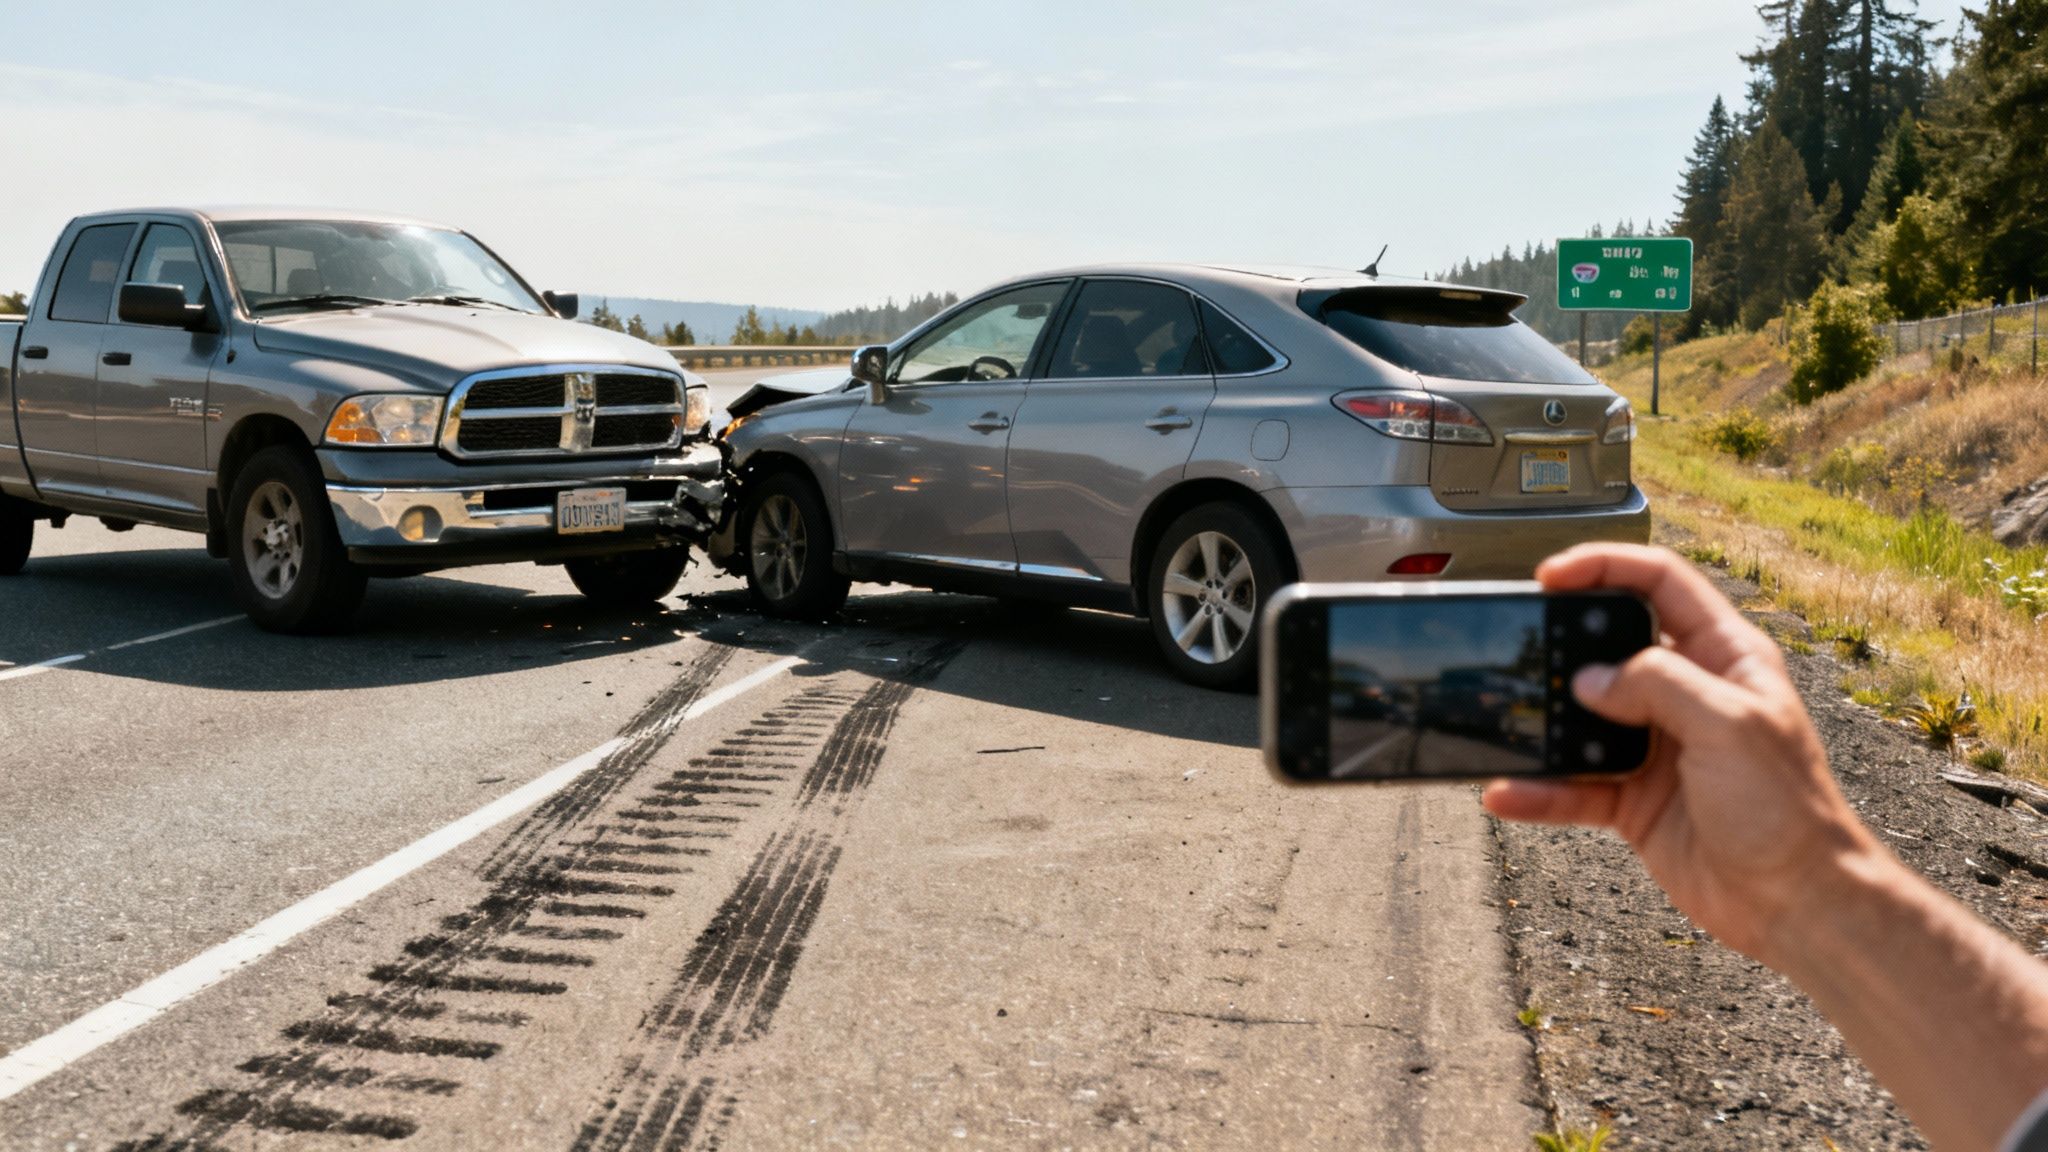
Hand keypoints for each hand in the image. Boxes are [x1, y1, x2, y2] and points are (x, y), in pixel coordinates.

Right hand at [1483, 544, 1884, 964]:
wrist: (1796, 902)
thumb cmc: (1788, 810)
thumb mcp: (1730, 724)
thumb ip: (1657, 684)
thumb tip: (1589, 680)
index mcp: (1724, 657)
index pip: (1660, 583)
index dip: (1606, 567)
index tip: (1552, 575)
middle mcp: (1686, 695)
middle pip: (1609, 646)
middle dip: (1562, 644)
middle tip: (1523, 646)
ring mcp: (1655, 747)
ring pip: (1581, 718)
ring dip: (1543, 723)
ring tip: (1509, 724)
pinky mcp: (1632, 799)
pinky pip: (1572, 784)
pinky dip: (1539, 791)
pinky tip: (1509, 793)